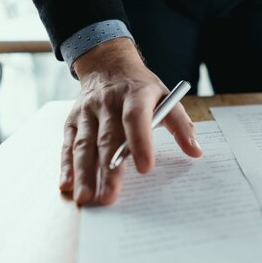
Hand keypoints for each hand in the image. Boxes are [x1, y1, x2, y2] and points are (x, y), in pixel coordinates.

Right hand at [59, 38, 202, 204]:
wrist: (107, 63)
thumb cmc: (141, 88)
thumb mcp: (166, 96)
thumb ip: (181, 124)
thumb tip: (195, 151)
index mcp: (135, 95)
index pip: (136, 119)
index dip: (141, 143)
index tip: (146, 168)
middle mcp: (108, 103)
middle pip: (107, 138)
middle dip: (108, 170)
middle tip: (109, 197)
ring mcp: (87, 112)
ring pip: (84, 144)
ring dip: (84, 173)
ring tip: (85, 198)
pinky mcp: (72, 120)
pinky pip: (67, 145)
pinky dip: (66, 166)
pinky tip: (66, 185)